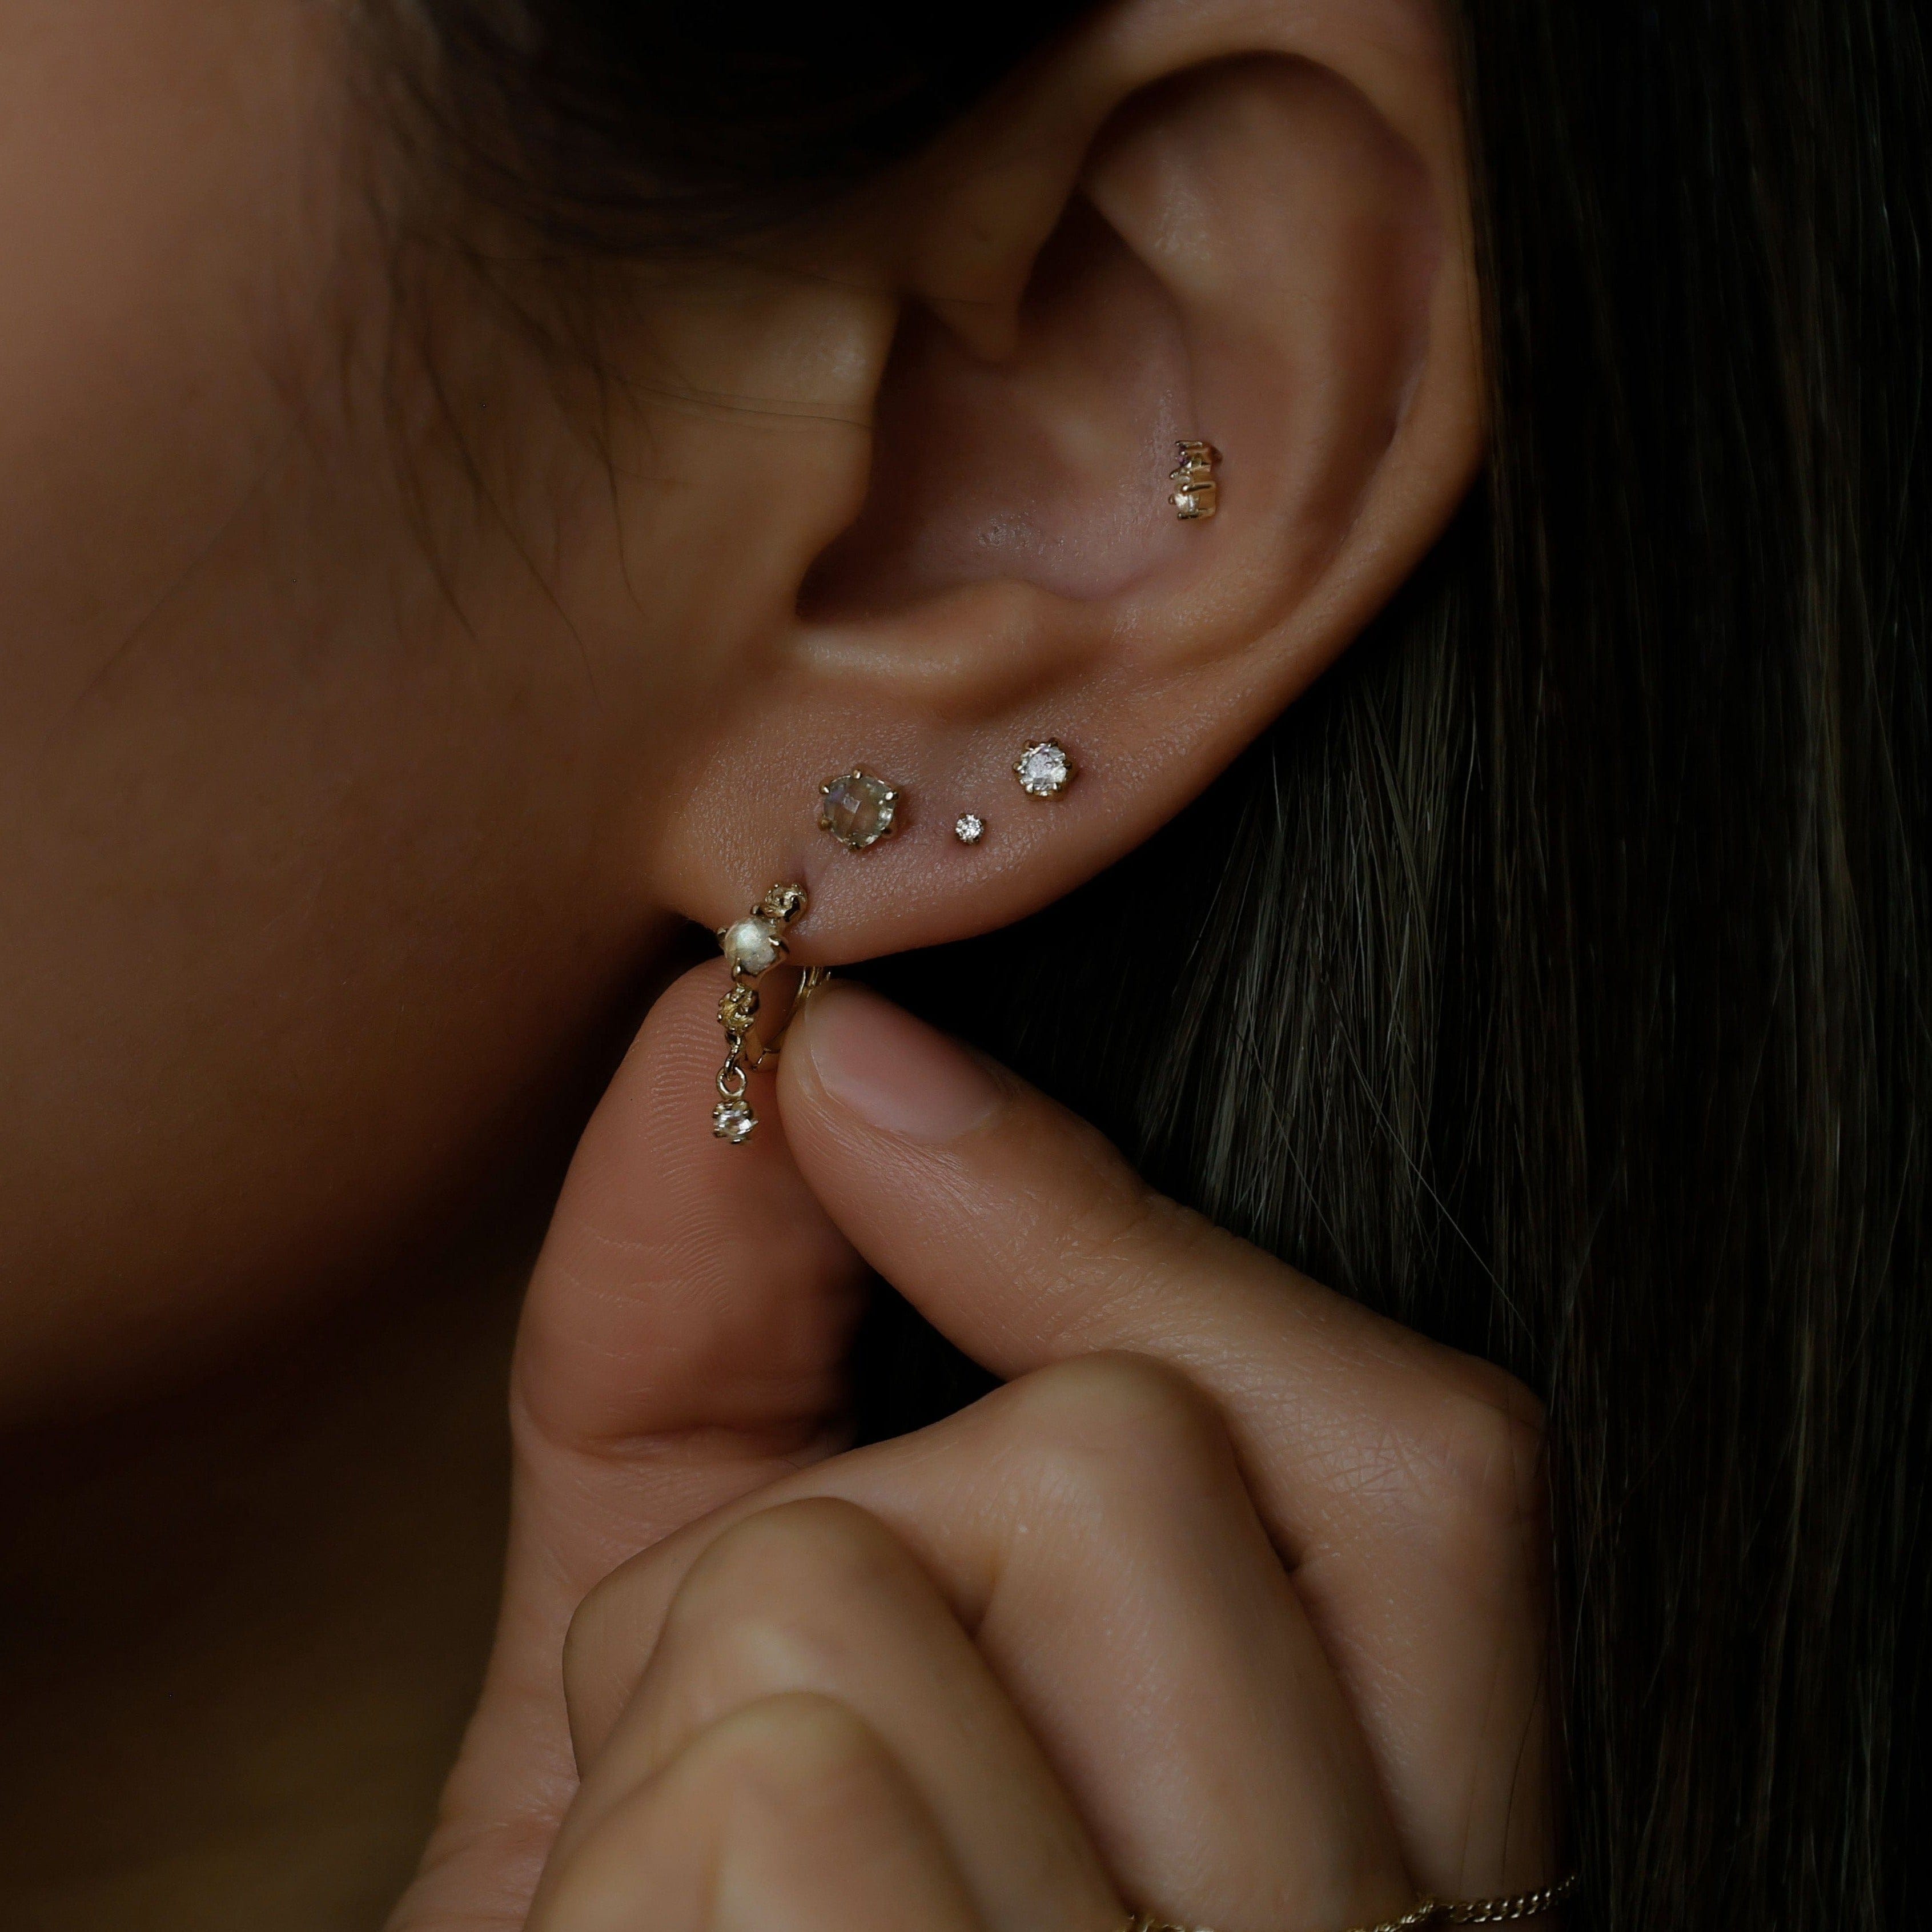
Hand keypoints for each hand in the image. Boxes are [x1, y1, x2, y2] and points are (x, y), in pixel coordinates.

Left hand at [390, 970, 1553, 1930]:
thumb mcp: (701, 1654)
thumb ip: (720, 1352)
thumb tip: (769, 1051)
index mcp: (1399, 1862)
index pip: (1419, 1453)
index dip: (1108, 1226)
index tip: (860, 1078)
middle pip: (1108, 1474)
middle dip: (829, 1546)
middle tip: (777, 1746)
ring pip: (857, 1625)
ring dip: (685, 1745)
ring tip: (712, 1910)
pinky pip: (770, 1817)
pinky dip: (617, 1883)